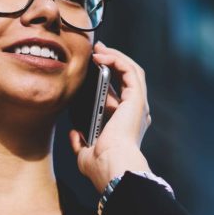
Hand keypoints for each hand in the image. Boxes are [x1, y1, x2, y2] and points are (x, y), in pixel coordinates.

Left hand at [68, 41, 153, 190]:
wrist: (112, 166)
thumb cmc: (101, 167)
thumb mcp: (85, 154)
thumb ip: (81, 143)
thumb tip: (75, 134)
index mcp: (126, 124)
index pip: (120, 95)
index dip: (107, 79)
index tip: (91, 69)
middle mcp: (136, 113)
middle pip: (128, 78)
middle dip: (113, 60)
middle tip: (97, 50)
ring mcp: (138, 104)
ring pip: (132, 70)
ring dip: (115, 56)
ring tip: (98, 48)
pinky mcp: (136, 98)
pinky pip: (129, 70)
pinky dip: (116, 59)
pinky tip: (101, 55)